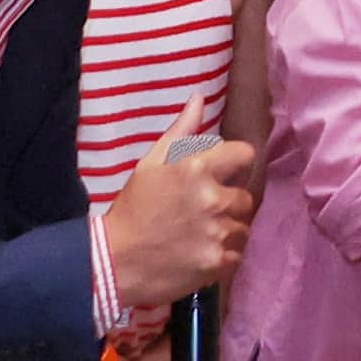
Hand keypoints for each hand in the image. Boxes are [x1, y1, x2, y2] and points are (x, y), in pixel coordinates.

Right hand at [104, 126, 258, 316]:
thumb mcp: (150, 163)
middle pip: (246, 197)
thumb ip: (180, 132)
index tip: (225, 175)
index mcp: (197, 168)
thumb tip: (199, 98)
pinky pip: (237, 255)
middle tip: (206, 212)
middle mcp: (213, 198)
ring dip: (228, 230)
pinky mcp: (218, 262)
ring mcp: (217, 232)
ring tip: (203, 235)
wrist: (115, 262)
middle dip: (230, 203)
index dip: (236, 164)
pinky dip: (224, 256)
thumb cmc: (133, 209)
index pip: (245, 155)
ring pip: (243, 228)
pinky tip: (202, 253)